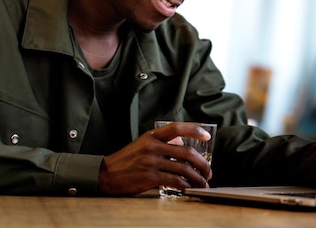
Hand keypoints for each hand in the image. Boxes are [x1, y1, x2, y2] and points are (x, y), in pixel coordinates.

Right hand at [98, 122, 212, 195]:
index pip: (177, 128)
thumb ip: (162, 142)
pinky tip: (189, 188)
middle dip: (202, 163)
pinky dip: (185, 185)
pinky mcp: (150, 177)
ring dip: (196, 177)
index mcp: (152, 136)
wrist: (106, 174)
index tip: (207, 135)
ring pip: (183, 169)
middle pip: (186, 152)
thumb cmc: (127, 160)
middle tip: (208, 170)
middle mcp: (153, 147)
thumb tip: (181, 143)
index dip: (194, 130)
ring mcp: (151, 162)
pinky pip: (174, 181)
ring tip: (202, 183)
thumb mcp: (143, 144)